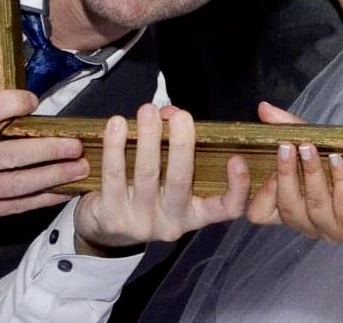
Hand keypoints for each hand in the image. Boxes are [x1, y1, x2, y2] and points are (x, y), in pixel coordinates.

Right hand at [0, 89, 88, 238]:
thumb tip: (6, 93)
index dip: (11, 103)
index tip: (33, 100)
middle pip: (10, 156)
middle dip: (49, 150)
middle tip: (76, 144)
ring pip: (17, 186)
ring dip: (53, 176)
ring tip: (81, 168)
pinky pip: (13, 207)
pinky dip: (41, 200)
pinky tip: (63, 191)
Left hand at [72, 105, 249, 254]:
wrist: (106, 231)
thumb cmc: (149, 194)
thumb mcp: (170, 179)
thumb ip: (177, 147)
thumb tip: (169, 113)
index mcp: (195, 214)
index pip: (226, 209)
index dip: (237, 187)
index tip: (236, 158)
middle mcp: (171, 223)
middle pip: (180, 181)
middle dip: (182, 144)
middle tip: (180, 116)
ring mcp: (141, 223)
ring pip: (147, 174)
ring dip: (148, 138)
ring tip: (147, 111)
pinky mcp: (112, 218)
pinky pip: (114, 177)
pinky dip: (115, 147)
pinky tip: (116, 125)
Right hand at [247, 102, 342, 241]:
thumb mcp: (314, 144)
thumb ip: (288, 128)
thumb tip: (264, 108)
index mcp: (289, 210)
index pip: (259, 213)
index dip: (257, 191)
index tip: (251, 163)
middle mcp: (307, 225)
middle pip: (288, 207)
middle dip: (286, 174)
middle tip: (286, 146)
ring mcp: (332, 229)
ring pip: (315, 206)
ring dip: (311, 174)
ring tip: (308, 147)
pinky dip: (339, 179)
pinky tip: (337, 159)